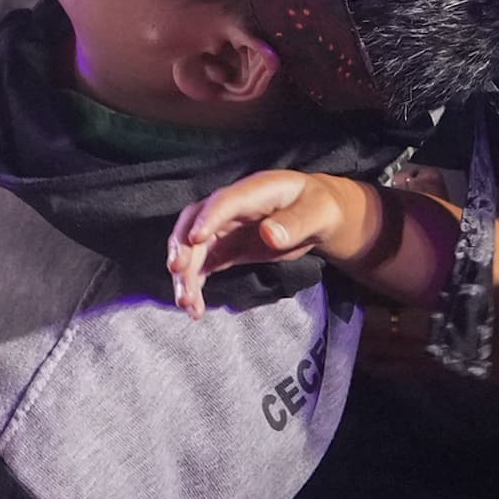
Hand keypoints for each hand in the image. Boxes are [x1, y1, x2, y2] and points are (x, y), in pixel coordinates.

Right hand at [168, 169, 375, 315]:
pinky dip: (195, 283)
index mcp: (254, 191)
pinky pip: (203, 264)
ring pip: (193, 247)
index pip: (224, 202)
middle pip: (194, 223)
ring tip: (188, 304)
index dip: (207, 218)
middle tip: (179, 275)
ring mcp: (225, 228)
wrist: (316, 214)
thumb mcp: (318, 213)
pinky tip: (195, 306)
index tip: (195, 239)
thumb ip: (296, 223)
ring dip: (186, 274)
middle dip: (183, 248)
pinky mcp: (226, 247)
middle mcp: (231, 208)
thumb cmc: (319, 208)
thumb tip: (270, 234)